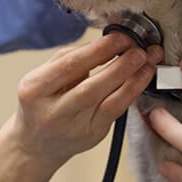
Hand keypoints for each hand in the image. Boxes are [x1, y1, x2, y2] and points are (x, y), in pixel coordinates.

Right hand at [11, 32, 160, 170]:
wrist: (36, 143)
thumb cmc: (41, 103)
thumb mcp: (43, 76)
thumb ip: (70, 58)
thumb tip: (106, 41)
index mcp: (34, 89)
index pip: (70, 66)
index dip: (99, 50)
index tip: (119, 37)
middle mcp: (53, 112)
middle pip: (91, 88)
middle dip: (120, 67)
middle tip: (138, 50)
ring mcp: (74, 128)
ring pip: (109, 103)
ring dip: (132, 81)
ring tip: (147, 63)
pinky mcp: (92, 137)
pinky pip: (116, 113)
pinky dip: (131, 93)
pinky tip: (141, 79)